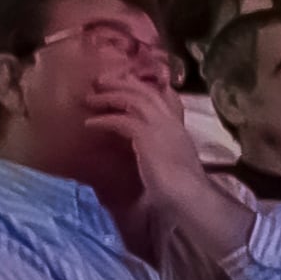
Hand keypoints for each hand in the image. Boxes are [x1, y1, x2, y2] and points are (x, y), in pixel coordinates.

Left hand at [88, 79, 245, 259]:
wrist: (190, 197)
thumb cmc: (182, 193)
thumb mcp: (171, 170)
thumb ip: (158, 163)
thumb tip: (144, 172)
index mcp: (179, 131)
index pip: (164, 98)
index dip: (144, 89)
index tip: (125, 87)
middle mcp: (172, 123)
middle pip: (147, 91)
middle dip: (122, 84)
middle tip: (101, 83)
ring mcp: (161, 126)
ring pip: (134, 98)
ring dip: (110, 97)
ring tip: (91, 99)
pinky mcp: (147, 135)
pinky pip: (121, 119)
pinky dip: (104, 120)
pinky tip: (90, 124)